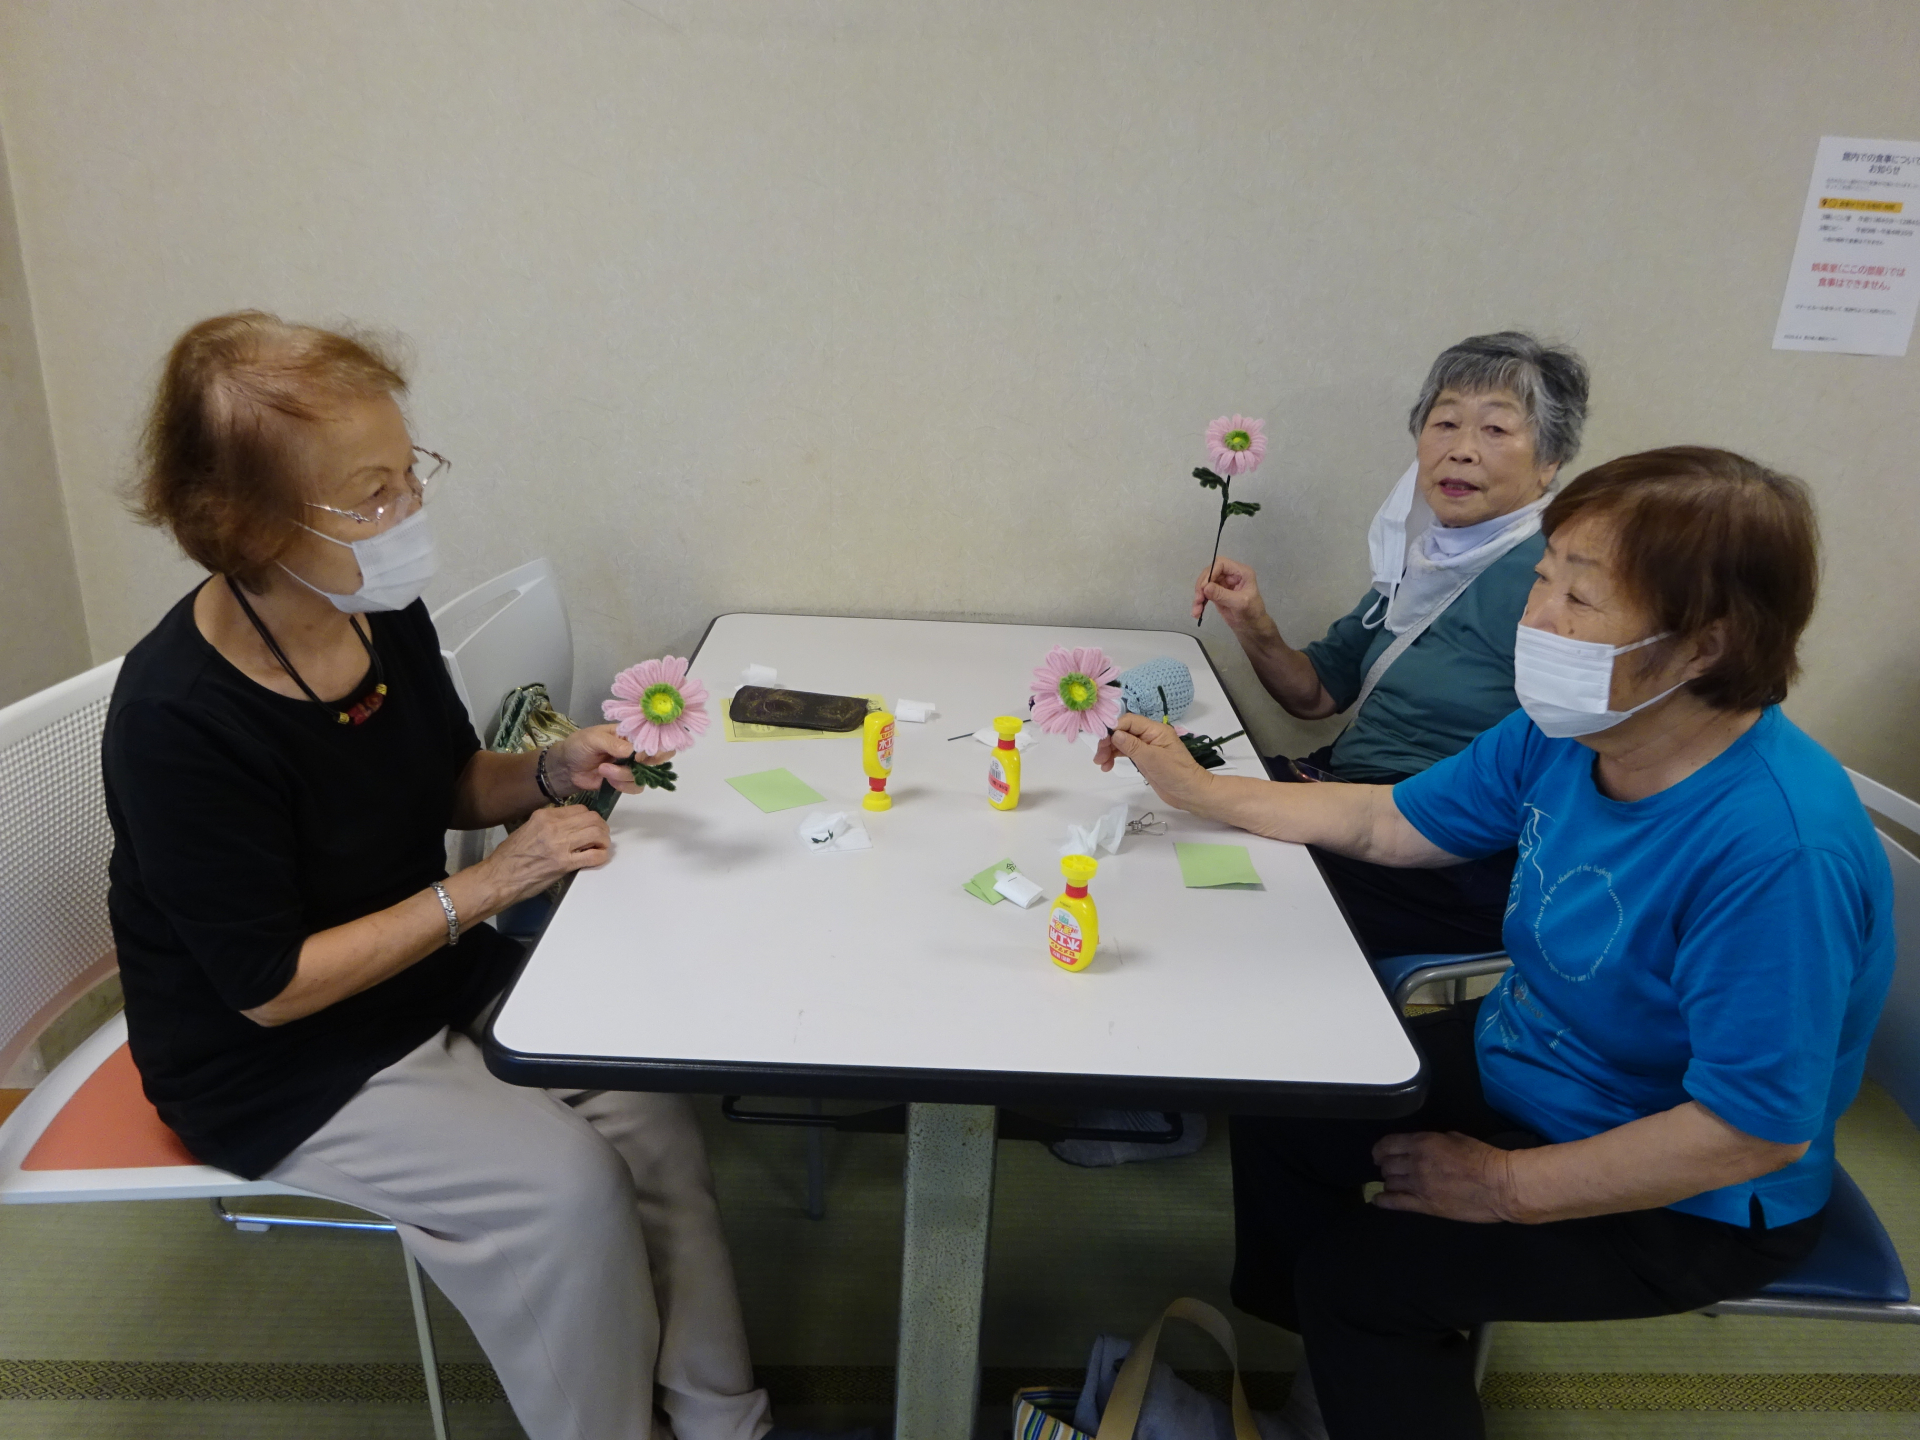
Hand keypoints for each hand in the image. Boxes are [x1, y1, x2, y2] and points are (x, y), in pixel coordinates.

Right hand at [476, 803, 614, 907]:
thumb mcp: (527, 829)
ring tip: (601, 847)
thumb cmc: (509, 856)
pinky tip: (598, 858)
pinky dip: (601, 856)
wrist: (499, 878)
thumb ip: (549, 824)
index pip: (580, 809)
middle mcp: (553, 826)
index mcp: (544, 816)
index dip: (590, 818)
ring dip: (604, 840)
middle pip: (592, 819)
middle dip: (601, 827)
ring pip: (596, 833)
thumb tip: (569, 825)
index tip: (591, 826)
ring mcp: (559, 845)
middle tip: (601, 837)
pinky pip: (593, 856)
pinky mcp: (563, 864)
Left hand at [551, 724, 674, 795]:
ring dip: (625, 775)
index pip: (654, 736)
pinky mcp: (624, 781)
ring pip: (644, 775)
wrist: (566, 767)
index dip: (655, 746)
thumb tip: (632, 751)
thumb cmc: (578, 746)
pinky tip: (608, 781)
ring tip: (604, 770)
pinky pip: (635, 787)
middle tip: (636, 763)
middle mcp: (634, 750)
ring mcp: (631, 767)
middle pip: (659, 757)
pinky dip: (623, 786)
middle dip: (650, 763)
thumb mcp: (592, 739)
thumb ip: (612, 744)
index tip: (641, 755)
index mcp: (629, 734)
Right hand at [1094, 713, 1215, 812]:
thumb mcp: (1153, 759)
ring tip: (1100, 764)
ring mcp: (1146, 747)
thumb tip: (1114, 734)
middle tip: (1099, 756)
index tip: (1101, 740)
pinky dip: (1115, 757)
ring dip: (1109, 750)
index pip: (1129, 721)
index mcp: (1155, 730)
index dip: (1113, 728)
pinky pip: (1126, 753)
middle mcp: (1150, 736)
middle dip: (1109, 741)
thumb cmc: (1176, 774)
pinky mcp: (1144, 759)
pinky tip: (1107, 766)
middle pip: (1123, 731)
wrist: (1190, 793)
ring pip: (1122, 742)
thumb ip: (1132, 746)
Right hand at [1192, 556, 1271, 632]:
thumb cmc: (1251, 613)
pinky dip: (1199, 602)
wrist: (1251, 627)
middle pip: (1210, 572)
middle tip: (1198, 599)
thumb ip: (1222, 595)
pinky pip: (1204, 594)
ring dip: (1198, 596)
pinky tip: (1197, 612)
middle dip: (1201, 586)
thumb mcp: (1239, 603)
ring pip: (1204, 584)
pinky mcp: (1216, 593)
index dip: (1210, 573)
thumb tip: (1205, 587)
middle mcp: (1231, 575)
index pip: (1221, 564)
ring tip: (1196, 610)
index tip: (1204, 588)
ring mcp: (1223, 584)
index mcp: (1241, 572)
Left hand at [1371, 1131, 1524, 1223]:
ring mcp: (1418, 1186)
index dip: (1380, 1149)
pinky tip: (1378, 1200)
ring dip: (1389, 1181)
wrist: (1499, 1185)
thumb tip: (1421, 1147)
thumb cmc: (1482, 1158)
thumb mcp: (1454, 1138)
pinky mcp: (1425, 1206)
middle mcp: (1415, 1163)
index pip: (1388, 1144)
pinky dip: (1383, 1200)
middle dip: (1386, 1166)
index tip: (1379, 1154)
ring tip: (1394, 1182)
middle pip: (1387, 1165)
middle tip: (1392, 1169)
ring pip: (1390, 1182)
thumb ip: (1432, 1141)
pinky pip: (1396, 1203)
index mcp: (1422, 1143)